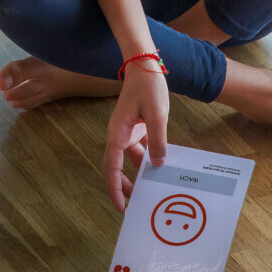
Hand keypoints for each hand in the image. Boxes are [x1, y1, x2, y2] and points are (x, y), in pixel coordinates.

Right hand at [105, 64, 168, 210]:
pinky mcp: (137, 127)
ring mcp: (128, 131)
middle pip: (117, 166)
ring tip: (151, 187)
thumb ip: (158, 139)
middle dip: (124, 185)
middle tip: (134, 203)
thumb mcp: (157, 113)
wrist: (145, 65)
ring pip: (131, 158)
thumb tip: (157, 163)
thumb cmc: (148, 87)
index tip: (119, 205)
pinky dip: (148, 157)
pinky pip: (141, 148)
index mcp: (117, 133)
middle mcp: (119, 135)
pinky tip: (160, 165)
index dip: (114, 188)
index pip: (111, 167)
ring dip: (139, 172)